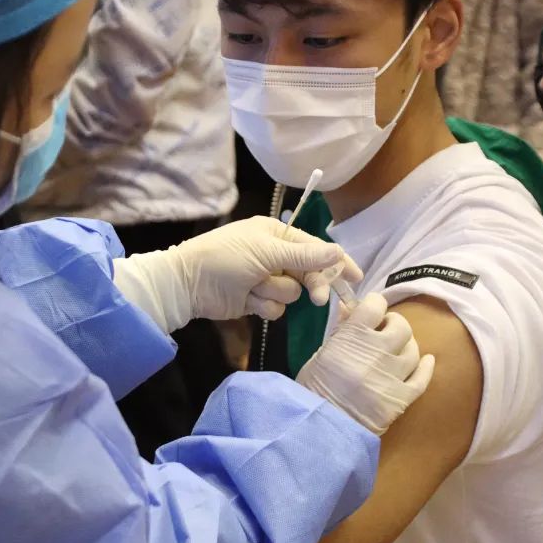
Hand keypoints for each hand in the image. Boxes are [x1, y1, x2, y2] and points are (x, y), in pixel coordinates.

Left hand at [174, 216, 361, 320]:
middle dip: (312, 285)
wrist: (187, 284)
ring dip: (275, 292)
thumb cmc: (225, 258)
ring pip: (292, 293)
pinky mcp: (256, 300)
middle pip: (309, 274)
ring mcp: (265, 278)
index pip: (315, 247)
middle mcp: (274, 255)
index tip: (355, 277)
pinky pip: (276, 308)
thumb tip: (338, 252)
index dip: (337, 262)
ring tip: (253, 287)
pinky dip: (264, 305)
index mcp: (276, 234)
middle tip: (320, 299)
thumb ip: (304, 256)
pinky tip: (248, 300)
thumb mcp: (265, 252)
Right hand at [297, 293, 434, 435]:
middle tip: (384, 331)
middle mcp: (377, 352)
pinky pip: (423, 378)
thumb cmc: (313, 390)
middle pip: (401, 326)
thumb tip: (350, 307)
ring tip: (396, 350)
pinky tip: (425, 361)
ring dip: (406, 346)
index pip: (375, 305)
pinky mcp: (402, 398)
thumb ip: (340, 330)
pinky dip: (426, 367)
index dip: (374, 305)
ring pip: (414, 350)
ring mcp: (392, 375)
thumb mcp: (321, 354)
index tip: (371, 311)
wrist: (321, 430)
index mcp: (352, 338)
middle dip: (393, 324)